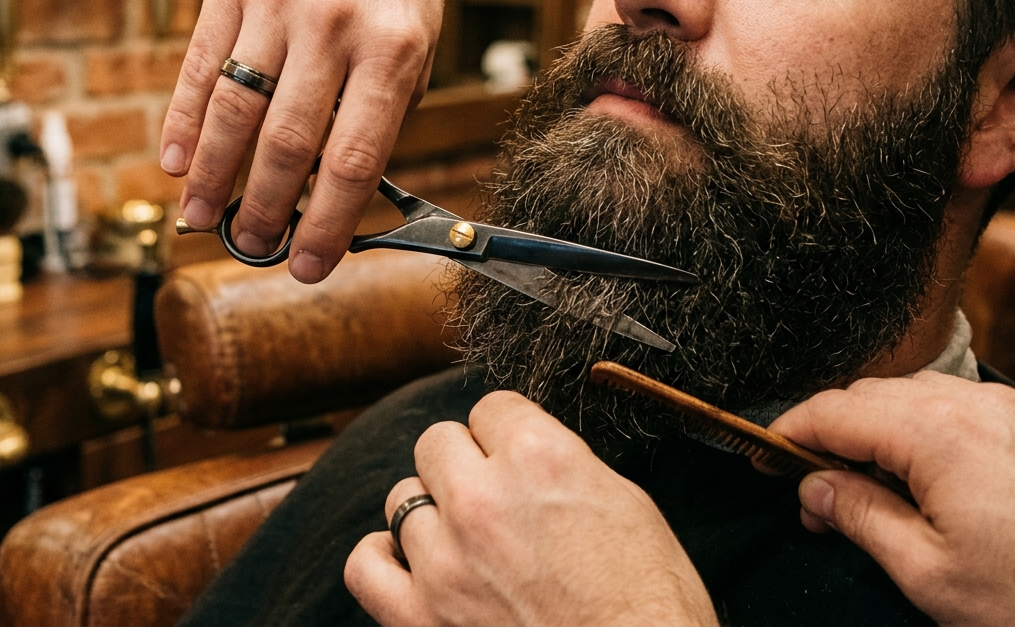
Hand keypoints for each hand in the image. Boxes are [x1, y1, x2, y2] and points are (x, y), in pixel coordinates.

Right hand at [160, 0, 462, 282]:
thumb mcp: (418, 42)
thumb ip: (379, 114)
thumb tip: (330, 195)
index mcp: (393, 46)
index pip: (351, 159)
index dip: (326, 224)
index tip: (308, 266)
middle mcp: (332, 23)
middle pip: (286, 142)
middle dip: (265, 209)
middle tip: (252, 247)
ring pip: (234, 107)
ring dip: (212, 175)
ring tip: (201, 218)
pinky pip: (200, 61)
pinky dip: (184, 117)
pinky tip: (175, 158)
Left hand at [344, 391, 717, 626]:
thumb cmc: (649, 606)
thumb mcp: (627, 506)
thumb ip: (564, 464)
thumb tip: (527, 452)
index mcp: (539, 458)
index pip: (492, 409)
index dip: (509, 436)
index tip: (518, 461)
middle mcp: (482, 499)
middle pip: (437, 443)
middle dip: (466, 467)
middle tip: (496, 502)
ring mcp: (443, 560)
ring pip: (403, 499)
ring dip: (434, 517)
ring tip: (471, 546)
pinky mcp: (419, 616)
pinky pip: (365, 565)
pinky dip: (383, 560)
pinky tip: (413, 564)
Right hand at [770, 372, 1014, 626]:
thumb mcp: (929, 573)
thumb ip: (861, 518)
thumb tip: (815, 490)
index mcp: (939, 433)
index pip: (835, 412)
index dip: (788, 433)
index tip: (763, 458)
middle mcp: (976, 405)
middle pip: (871, 396)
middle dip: (831, 435)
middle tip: (814, 496)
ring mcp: (1013, 410)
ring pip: (915, 396)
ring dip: (878, 431)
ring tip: (868, 493)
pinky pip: (961, 408)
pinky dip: (925, 431)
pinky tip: (924, 481)